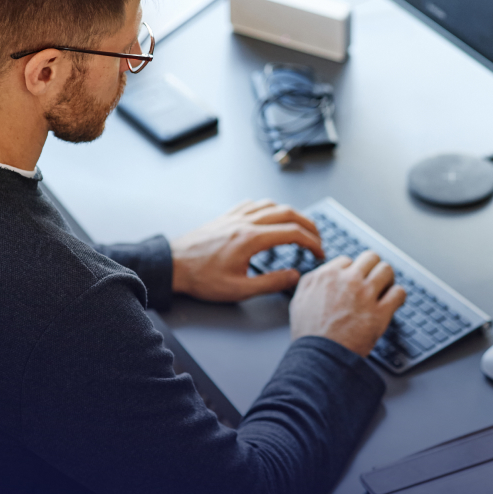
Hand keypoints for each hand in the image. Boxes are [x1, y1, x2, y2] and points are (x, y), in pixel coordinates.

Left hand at [170, 199, 324, 301]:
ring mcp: (235, 216)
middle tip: (318, 238)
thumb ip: (271, 282)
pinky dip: (268, 207)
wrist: (173, 265)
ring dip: (291, 213)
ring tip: (300, 226)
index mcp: (251, 239)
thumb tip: (294, 276)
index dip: (312, 242)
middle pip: (288, 213)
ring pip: (272, 205)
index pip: (293, 233)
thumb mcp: (239, 289)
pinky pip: (253, 204)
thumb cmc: (201, 278)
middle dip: (308, 225)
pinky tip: (269, 216)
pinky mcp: (225, 217)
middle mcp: (245, 222)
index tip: (319, 253)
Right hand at [289, 251, 406, 356]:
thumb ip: (310, 283)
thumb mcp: (299, 301)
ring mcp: (365, 295)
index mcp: (327, 276)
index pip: (347, 261)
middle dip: (373, 268)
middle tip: (374, 279)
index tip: (356, 281)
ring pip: (386, 270)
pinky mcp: (380, 312)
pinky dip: (398, 296)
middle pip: (370, 258)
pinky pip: (399, 292)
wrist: (319, 357)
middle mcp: (348, 280)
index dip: (353, 271)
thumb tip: (320, 275)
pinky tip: (394, 301)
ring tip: (386, 288)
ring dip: (388, 279)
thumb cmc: (309, 335)